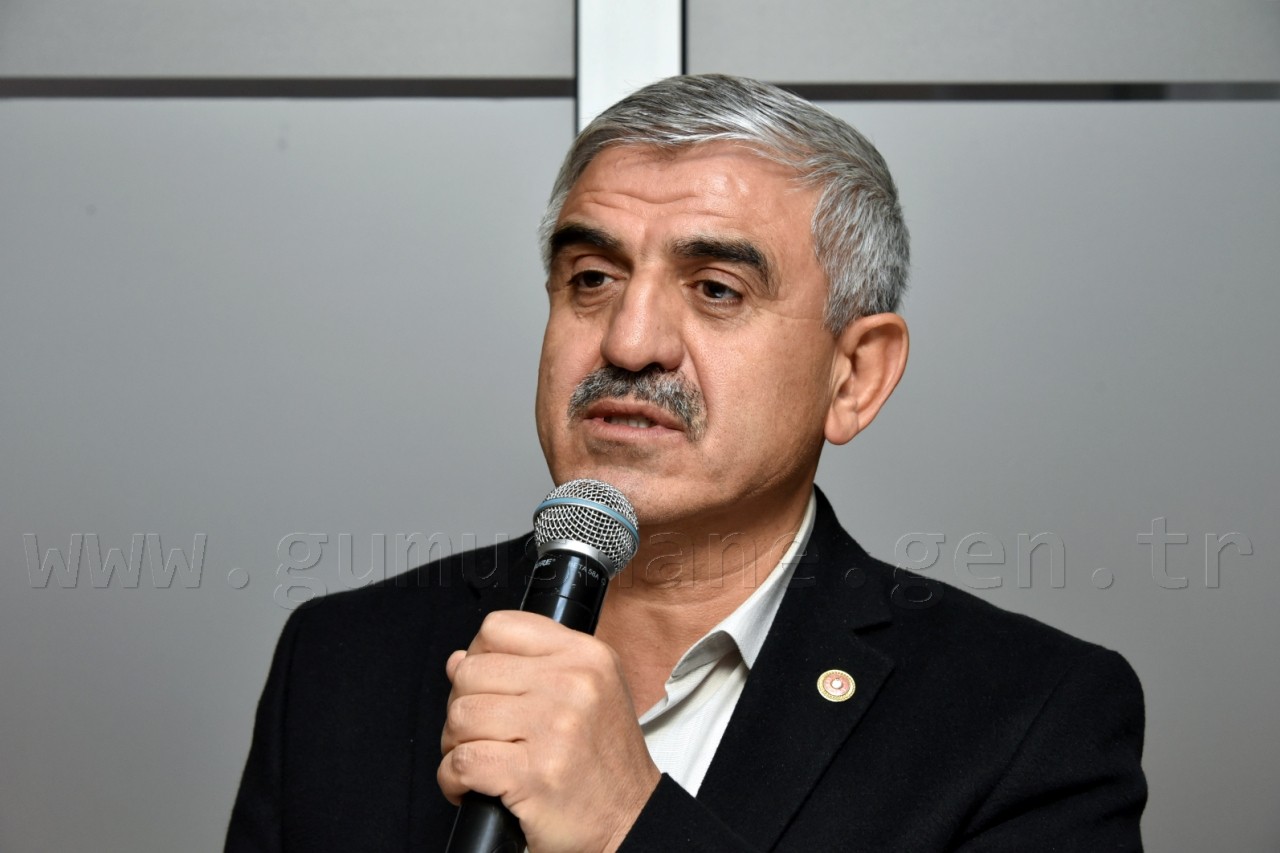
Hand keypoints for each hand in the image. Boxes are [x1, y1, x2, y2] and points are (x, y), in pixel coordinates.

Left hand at [438, 610, 661, 852]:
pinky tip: (470, 786)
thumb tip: (458, 660)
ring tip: (478, 760)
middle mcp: (573, 684)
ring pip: (461, 717)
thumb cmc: (605, 761)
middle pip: (471, 673)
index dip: (478, 656)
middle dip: (462, 707)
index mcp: (585, 656)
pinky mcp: (534, 773)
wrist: (631, 818)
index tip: (485, 685)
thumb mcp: (587, 692)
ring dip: (456, 745)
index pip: (499, 628)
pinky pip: (462, 762)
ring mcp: (554, 728)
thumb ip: (525, 668)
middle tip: (479, 733)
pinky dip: (452, 779)